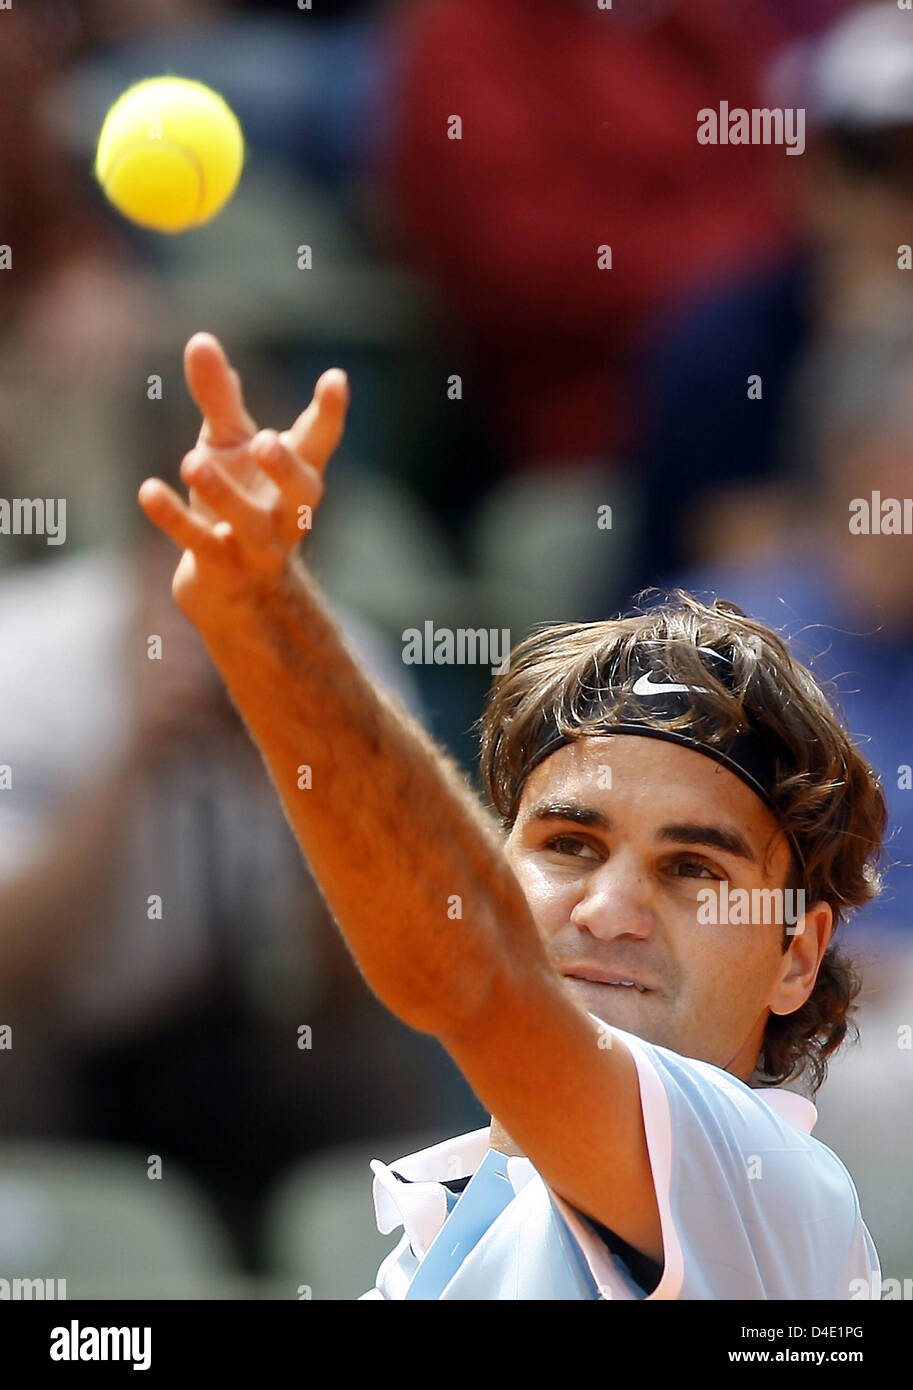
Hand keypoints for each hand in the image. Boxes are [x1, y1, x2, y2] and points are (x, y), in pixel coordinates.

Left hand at [137, 333, 348, 626]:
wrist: (233, 595)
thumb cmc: (237, 506)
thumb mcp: (227, 448)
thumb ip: (219, 399)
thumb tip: (201, 340)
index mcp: (295, 480)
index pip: (320, 444)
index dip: (329, 413)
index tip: (336, 378)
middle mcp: (286, 515)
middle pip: (302, 493)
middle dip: (286, 468)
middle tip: (266, 441)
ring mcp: (257, 547)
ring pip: (251, 525)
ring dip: (224, 494)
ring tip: (193, 461)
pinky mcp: (221, 570)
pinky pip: (200, 546)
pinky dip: (174, 520)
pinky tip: (148, 490)